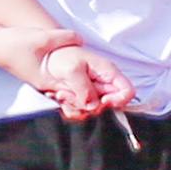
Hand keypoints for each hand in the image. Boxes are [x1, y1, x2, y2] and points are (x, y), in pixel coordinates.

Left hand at [20, 35, 138, 121]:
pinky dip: (67, 107)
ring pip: (92, 112)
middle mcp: (102, 84)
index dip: (118, 100)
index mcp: (107, 72)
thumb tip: (93, 106)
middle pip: (108, 107)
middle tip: (69, 93)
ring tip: (61, 92)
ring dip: (74, 106)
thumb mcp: (72, 70)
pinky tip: (58, 95)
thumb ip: (85, 89)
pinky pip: (79, 112)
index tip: (102, 101)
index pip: (128, 92)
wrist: (43, 58)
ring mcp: (92, 93)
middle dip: (88, 104)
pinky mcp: (80, 99)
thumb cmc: (60, 56)